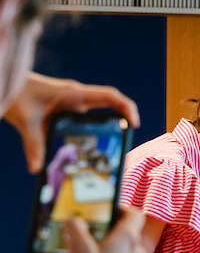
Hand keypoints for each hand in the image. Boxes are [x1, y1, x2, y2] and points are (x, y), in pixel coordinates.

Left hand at [5, 73, 139, 172]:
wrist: (7, 83)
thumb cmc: (17, 95)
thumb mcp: (26, 122)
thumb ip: (33, 146)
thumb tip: (36, 169)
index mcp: (74, 94)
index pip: (110, 96)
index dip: (126, 107)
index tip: (134, 123)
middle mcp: (78, 96)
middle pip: (113, 102)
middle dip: (126, 116)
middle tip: (132, 135)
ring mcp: (75, 101)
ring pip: (103, 109)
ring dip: (115, 120)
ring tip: (121, 141)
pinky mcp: (70, 107)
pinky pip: (92, 115)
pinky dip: (101, 125)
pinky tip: (98, 143)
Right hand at [66, 208, 145, 252]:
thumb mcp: (80, 249)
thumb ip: (76, 228)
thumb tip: (75, 219)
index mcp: (128, 238)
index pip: (134, 214)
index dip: (120, 208)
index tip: (104, 209)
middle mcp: (133, 252)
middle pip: (121, 232)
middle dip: (99, 230)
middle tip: (81, 229)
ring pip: (110, 250)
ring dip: (89, 248)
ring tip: (66, 251)